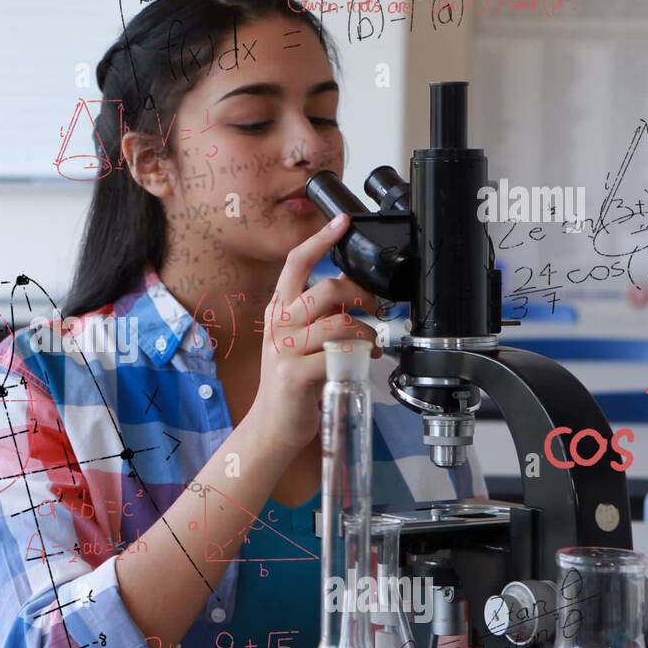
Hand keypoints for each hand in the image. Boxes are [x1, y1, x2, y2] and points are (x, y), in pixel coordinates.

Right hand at [244, 214, 382, 452]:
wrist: (272, 424)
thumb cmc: (292, 382)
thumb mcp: (298, 340)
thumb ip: (318, 315)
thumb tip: (353, 293)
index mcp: (278, 310)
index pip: (296, 263)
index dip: (320, 240)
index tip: (341, 222)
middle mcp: (279, 325)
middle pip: (327, 288)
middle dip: (361, 294)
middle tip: (374, 307)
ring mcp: (285, 350)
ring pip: (339, 322)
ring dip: (367, 331)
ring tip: (373, 342)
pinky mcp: (296, 374)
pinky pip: (339, 354)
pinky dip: (361, 356)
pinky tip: (366, 360)